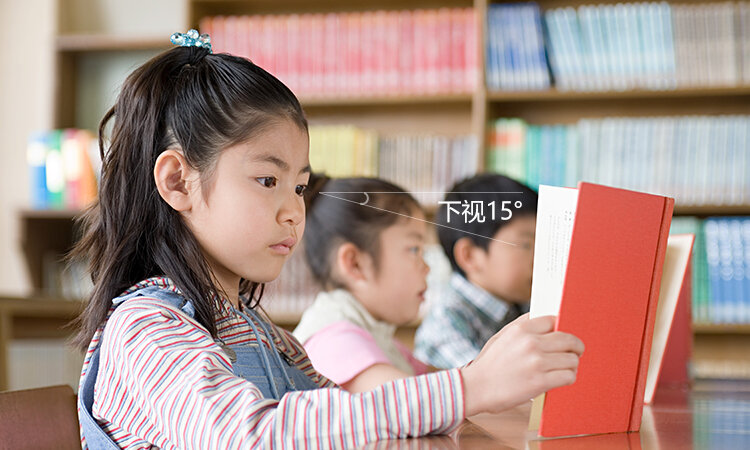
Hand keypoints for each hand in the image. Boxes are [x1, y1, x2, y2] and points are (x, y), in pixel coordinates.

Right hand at [459, 314, 583, 415]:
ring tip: (565, 369)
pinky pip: (569, 376)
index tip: (565, 338)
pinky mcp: (540, 382)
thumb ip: (522, 325)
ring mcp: (536, 362)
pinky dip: (569, 378)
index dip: (562, 329)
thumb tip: (546, 319)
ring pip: (572, 359)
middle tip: (576, 353)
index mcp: (521, 329)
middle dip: (576, 347)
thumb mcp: (501, 336)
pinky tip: (561, 379)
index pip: (554, 321)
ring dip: (572, 365)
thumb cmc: (489, 364)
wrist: (475, 387)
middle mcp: (531, 343)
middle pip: (569, 340)